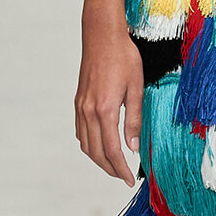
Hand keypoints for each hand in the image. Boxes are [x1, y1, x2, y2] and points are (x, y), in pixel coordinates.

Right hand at [75, 24, 143, 184]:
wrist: (102, 36)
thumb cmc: (124, 57)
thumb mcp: (137, 88)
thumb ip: (135, 120)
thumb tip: (133, 147)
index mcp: (106, 110)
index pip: (112, 150)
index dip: (120, 169)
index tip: (128, 179)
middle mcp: (89, 111)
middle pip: (96, 152)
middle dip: (109, 168)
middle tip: (123, 176)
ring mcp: (80, 107)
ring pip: (85, 144)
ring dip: (98, 159)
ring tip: (114, 164)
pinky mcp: (78, 102)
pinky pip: (80, 131)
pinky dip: (89, 144)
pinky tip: (101, 144)